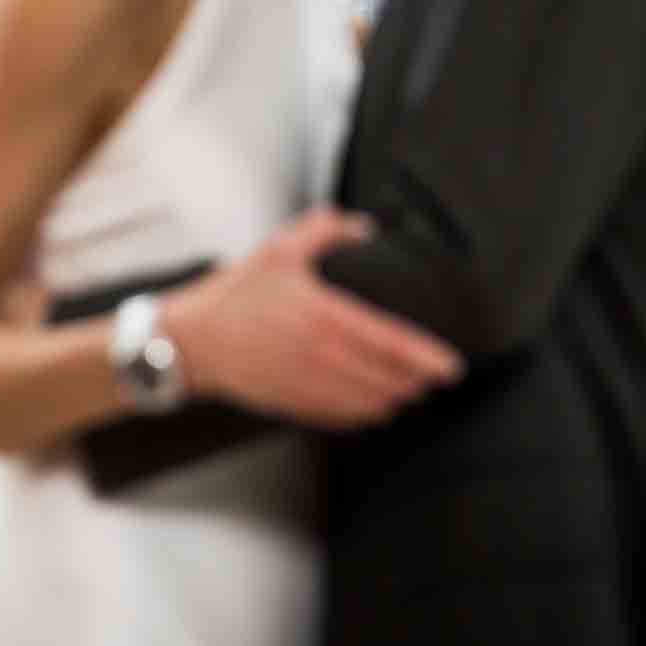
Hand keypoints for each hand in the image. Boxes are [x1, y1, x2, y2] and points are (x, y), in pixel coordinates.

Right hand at [163, 207, 463, 429]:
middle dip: (418, 381)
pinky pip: (344, 418)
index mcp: (325, 317)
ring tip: (409, 389)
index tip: (453, 366)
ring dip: (395, 398)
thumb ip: (324, 231)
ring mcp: (310, 386)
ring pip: (371, 404)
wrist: (191, 340)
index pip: (394, 345)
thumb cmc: (234, 294)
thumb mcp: (278, 250)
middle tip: (435, 375)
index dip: (430, 359)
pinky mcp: (295, 404)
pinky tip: (372, 404)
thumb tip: (363, 227)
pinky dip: (365, 413)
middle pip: (390, 380)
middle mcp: (323, 357)